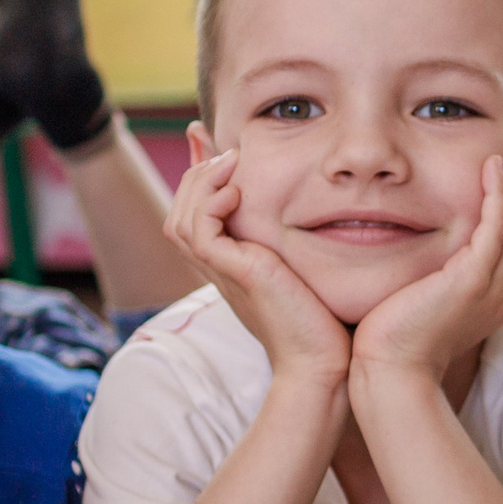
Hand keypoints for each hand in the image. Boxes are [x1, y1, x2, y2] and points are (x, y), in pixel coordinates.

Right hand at [165, 146, 349, 385]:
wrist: (324, 362)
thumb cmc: (323, 319)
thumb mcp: (305, 264)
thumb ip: (295, 237)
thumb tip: (308, 203)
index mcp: (229, 264)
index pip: (192, 214)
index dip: (196, 176)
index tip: (209, 142)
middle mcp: (219, 268)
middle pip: (178, 212)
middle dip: (195, 173)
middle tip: (226, 152)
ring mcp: (223, 272)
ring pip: (180, 219)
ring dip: (201, 183)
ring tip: (231, 163)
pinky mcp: (235, 275)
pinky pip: (200, 234)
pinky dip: (210, 206)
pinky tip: (237, 194)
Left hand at [351, 142, 502, 387]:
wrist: (388, 373)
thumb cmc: (394, 340)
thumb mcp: (424, 298)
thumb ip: (434, 273)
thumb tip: (425, 253)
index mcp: (494, 296)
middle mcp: (501, 292)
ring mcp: (491, 289)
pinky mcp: (471, 285)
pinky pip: (496, 232)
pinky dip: (498, 196)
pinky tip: (492, 166)